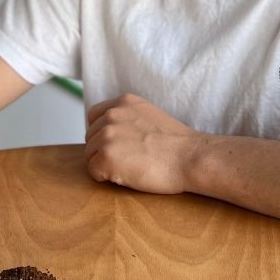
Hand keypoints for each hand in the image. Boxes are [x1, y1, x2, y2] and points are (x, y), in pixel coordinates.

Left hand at [84, 93, 201, 193]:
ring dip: (104, 164)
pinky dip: (105, 177)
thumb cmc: (176, 143)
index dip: (102, 133)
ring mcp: (107, 136)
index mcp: (123, 102)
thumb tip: (112, 130)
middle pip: (90, 137)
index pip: (94, 116)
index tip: (115, 144)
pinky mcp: (106, 157)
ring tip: (129, 168)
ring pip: (90, 155)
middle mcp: (112, 115)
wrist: (189, 158)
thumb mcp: (149, 115)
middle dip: (103, 150)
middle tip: (127, 160)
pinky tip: (125, 176)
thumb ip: (128, 117)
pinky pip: (93, 171)